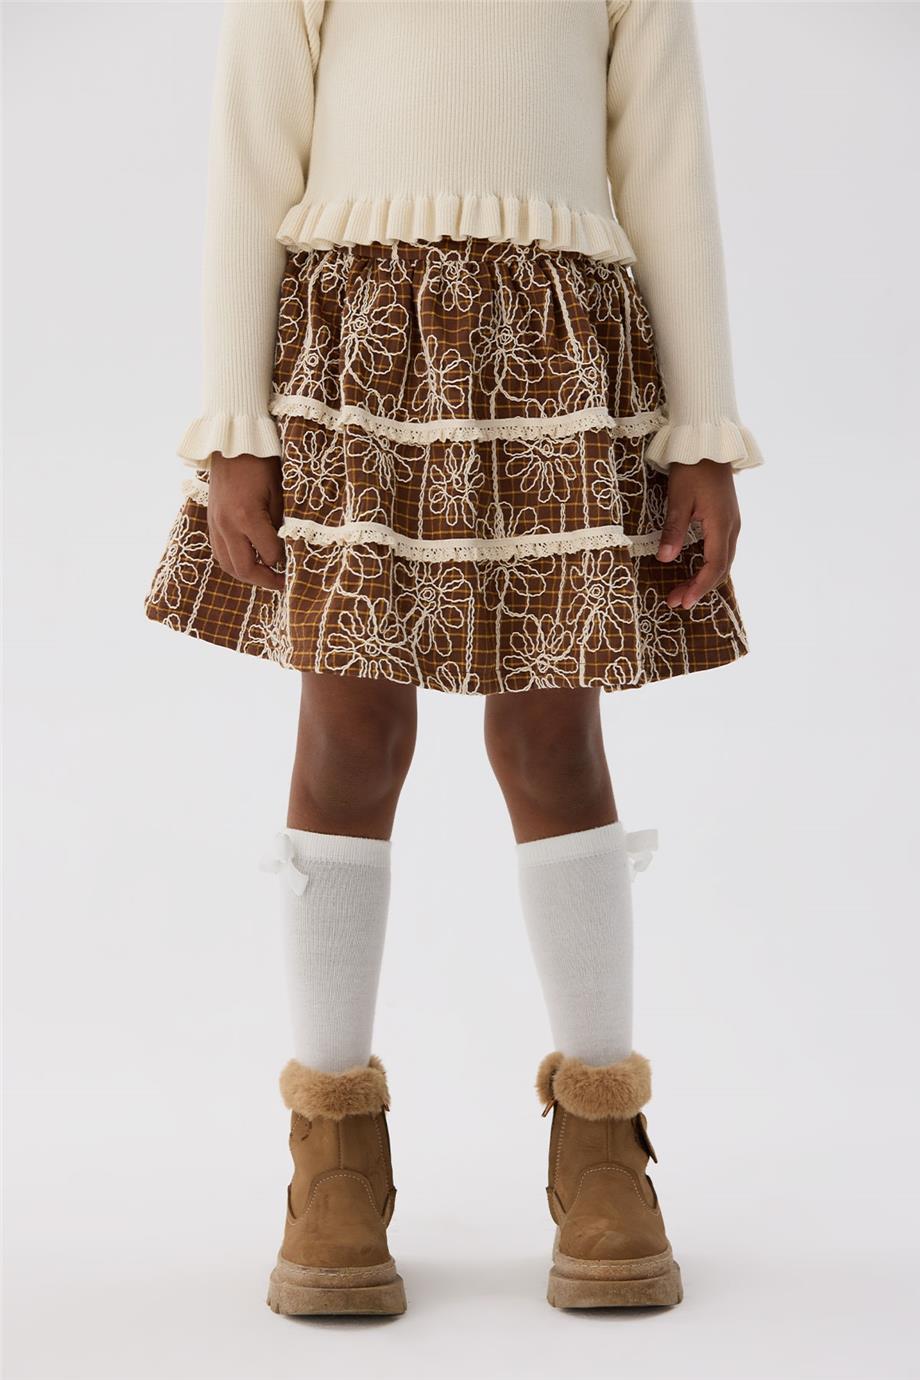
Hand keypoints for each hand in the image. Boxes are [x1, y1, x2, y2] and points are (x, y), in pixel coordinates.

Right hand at [208, 454, 284, 591]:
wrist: (232, 444)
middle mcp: (227, 525)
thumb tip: (285, 549)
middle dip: (265, 580)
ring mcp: (215, 525)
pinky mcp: (211, 522)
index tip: (295, 564)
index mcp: (247, 517)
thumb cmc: (261, 464)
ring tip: (266, 576)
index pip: (269, 554)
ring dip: (248, 575)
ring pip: (228, 565)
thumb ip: (280, 524)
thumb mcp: (279, 493)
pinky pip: (220, 553)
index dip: (284, 562)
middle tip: (283, 584)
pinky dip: (234, 562)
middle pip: (244, 569)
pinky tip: (249, 561)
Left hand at [656, 459, 739, 609]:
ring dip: (704, 579)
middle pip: (720, 568)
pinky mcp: (727, 519)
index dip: (699, 586)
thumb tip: (665, 559)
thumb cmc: (692, 469)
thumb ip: (673, 530)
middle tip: (675, 602)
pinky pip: (722, 550)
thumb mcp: (678, 499)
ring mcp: (731, 523)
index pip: (714, 565)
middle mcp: (731, 527)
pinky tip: (695, 571)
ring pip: (723, 561)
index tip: (682, 601)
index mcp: (721, 524)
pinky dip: (709, 566)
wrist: (708, 445)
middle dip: (699, 588)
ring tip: (682, 591)